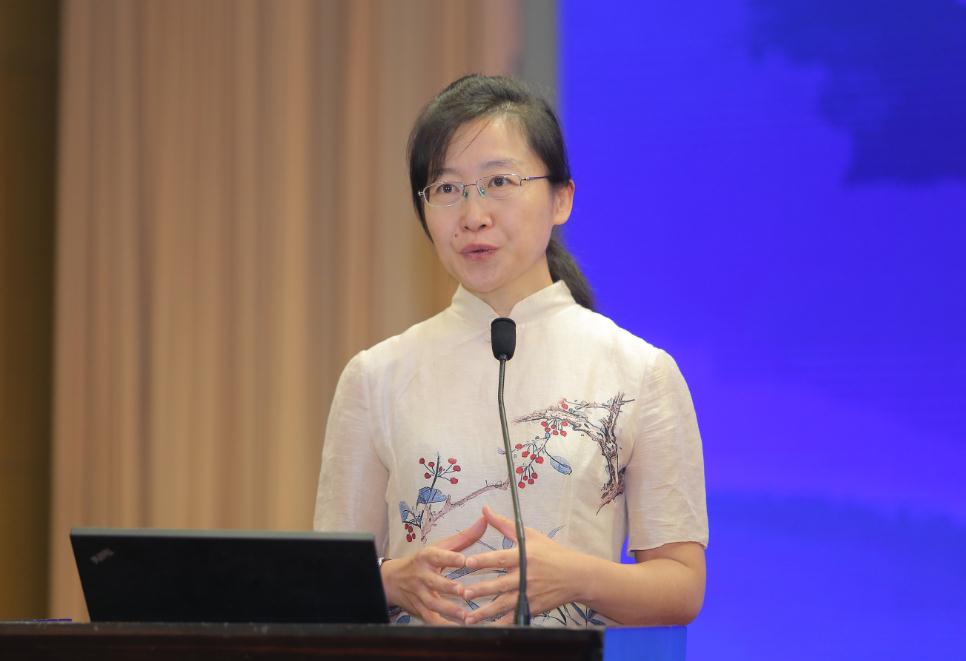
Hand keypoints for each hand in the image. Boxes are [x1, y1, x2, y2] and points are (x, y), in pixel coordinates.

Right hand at [382, 515, 486, 624]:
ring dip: (448, 611)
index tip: (465, 560)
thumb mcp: (440, 546)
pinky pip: (431, 620)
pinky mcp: (419, 610)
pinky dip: (443, 626)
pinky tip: (458, 630)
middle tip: (464, 591)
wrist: (392, 580)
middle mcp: (422, 576)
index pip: (439, 556)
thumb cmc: (423, 560)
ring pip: (432, 604)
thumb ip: (464, 536)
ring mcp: (420, 595)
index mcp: (427, 557)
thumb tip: (485, 520)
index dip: (451, 558)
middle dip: (448, 587)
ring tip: (465, 616)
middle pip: (434, 582)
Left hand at [461, 505, 584, 624]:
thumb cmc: (551, 553)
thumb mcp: (530, 535)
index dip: (484, 560)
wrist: (577, 576)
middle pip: (500, 584)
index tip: (466, 562)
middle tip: (463, 593)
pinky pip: (515, 617)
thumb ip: (504, 524)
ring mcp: (530, 594)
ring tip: (468, 617)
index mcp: (524, 556)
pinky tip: (487, 628)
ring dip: (485, 611)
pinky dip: (501, 624)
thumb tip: (484, 509)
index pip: (500, 559)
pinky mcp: (534, 608)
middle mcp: (526, 576)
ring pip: (504, 604)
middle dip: (481, 590)